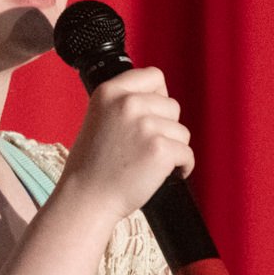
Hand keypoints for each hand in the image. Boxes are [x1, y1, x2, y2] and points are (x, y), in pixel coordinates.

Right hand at [61, 67, 193, 222]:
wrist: (86, 198)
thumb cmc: (92, 165)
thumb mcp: (99, 118)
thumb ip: (124, 104)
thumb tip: (159, 100)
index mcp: (109, 91)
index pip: (153, 76)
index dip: (158, 96)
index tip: (154, 113)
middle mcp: (127, 103)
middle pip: (172, 105)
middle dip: (165, 127)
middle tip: (144, 147)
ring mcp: (145, 125)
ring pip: (181, 131)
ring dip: (172, 148)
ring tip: (148, 163)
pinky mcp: (160, 149)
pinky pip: (187, 154)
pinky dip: (182, 167)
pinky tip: (164, 175)